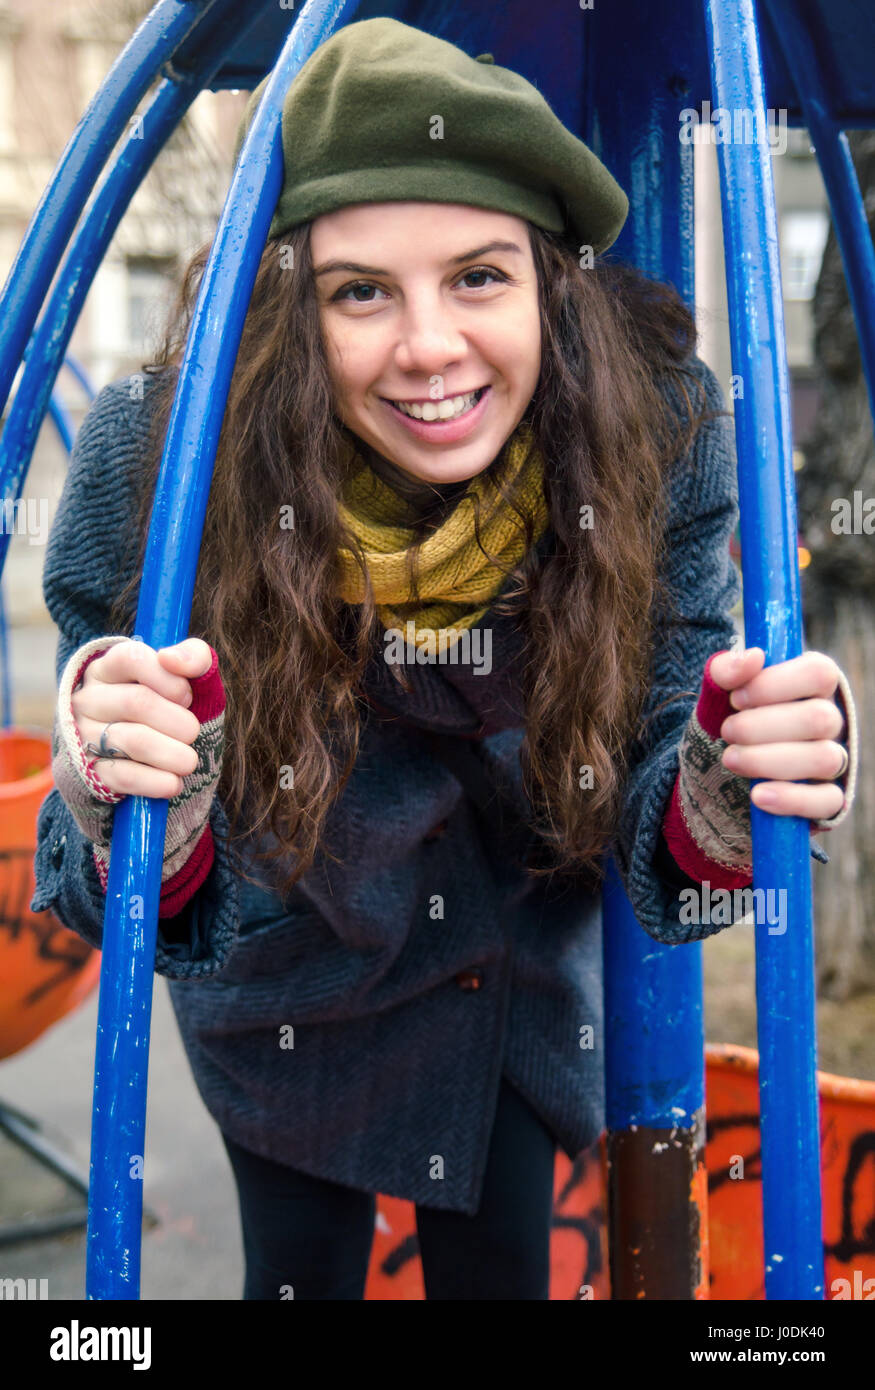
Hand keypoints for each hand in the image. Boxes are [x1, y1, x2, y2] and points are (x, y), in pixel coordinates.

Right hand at [70, 637, 212, 799]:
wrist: (143, 755)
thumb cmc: (168, 706)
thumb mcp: (186, 678)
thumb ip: (194, 657)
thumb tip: (172, 657)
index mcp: (109, 667)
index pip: (131, 658)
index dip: (167, 677)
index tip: (186, 696)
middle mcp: (89, 698)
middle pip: (136, 702)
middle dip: (178, 721)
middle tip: (193, 732)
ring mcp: (84, 735)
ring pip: (132, 740)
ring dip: (172, 754)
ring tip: (189, 761)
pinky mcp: (89, 770)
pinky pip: (123, 776)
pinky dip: (155, 782)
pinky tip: (174, 783)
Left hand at [709, 647, 846, 820]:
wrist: (715, 773)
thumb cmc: (728, 722)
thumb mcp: (717, 693)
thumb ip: (726, 670)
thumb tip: (753, 657)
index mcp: (812, 684)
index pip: (819, 673)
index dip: (775, 685)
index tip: (735, 699)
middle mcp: (831, 719)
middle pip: (820, 718)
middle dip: (762, 727)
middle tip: (727, 732)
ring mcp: (833, 760)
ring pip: (824, 759)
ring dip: (769, 760)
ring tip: (730, 759)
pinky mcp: (827, 799)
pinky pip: (826, 801)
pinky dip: (791, 799)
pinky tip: (758, 796)